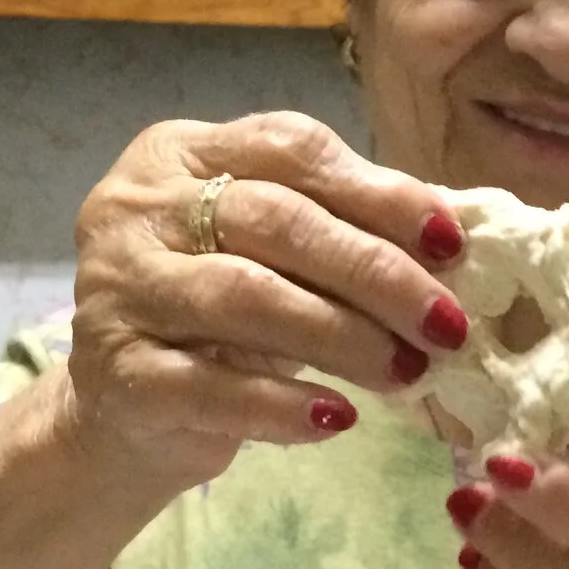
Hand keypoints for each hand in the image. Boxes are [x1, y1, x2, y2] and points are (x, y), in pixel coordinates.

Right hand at [58, 111, 472, 492]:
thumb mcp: (277, 259)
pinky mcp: (117, 373)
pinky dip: (284, 404)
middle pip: (275, 221)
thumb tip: (451, 245)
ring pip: (245, 296)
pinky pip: (211, 386)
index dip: (379, 193)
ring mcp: (118, 287)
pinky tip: (339, 418)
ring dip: (343, 336)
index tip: (450, 245)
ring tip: (408, 371)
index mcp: (183, 153)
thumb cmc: (221, 321)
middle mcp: (138, 207)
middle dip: (377, 272)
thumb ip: (343, 232)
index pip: (291, 150)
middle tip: (446, 324)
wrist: (128, 416)